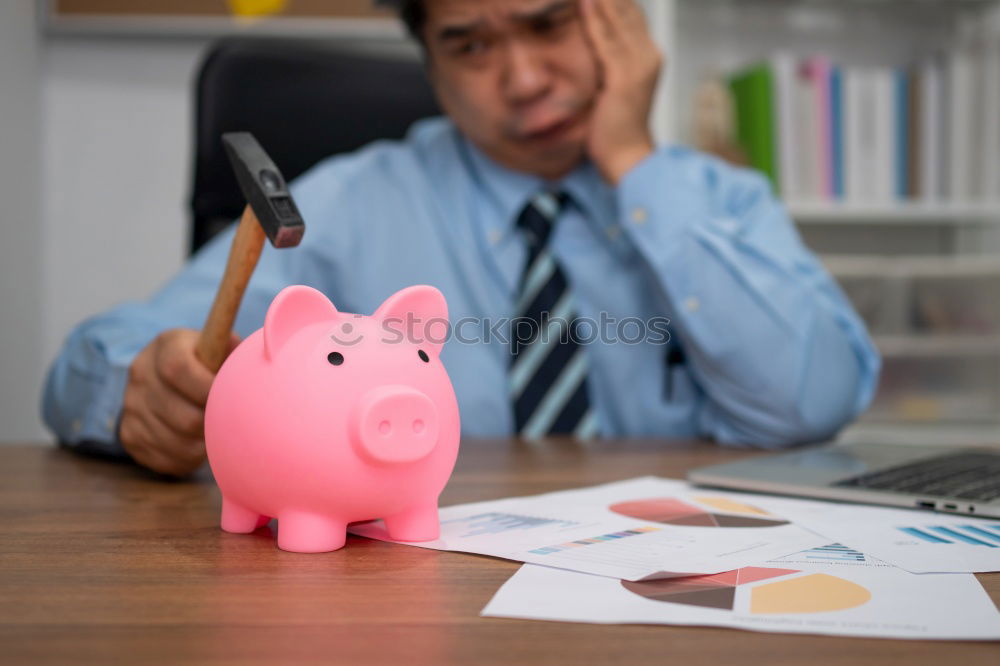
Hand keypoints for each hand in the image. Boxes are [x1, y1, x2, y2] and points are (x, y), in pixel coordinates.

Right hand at [119, 328, 239, 476]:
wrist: (165, 379)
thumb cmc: (208, 363)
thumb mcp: (219, 346)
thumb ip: (235, 350)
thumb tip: (266, 356)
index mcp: (165, 346)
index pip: (178, 369)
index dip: (208, 388)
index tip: (230, 398)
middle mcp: (141, 375)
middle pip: (181, 415)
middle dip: (213, 424)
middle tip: (231, 424)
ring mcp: (131, 407)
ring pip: (176, 441)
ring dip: (205, 445)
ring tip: (219, 434)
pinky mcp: (130, 435)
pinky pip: (165, 458)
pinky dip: (189, 458)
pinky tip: (200, 445)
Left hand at [580, 0, 662, 184]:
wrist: (626, 157)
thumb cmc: (615, 128)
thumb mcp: (613, 86)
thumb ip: (607, 62)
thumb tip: (591, 43)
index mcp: (647, 56)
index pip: (631, 12)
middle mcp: (648, 55)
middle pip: (627, 8)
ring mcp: (638, 66)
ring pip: (618, 18)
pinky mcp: (623, 78)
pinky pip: (606, 41)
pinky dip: (595, 18)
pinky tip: (584, 0)